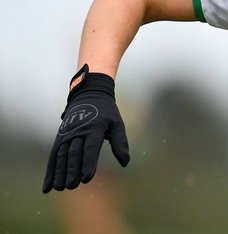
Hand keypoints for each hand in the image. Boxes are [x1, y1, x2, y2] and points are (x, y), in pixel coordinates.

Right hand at [42, 64, 129, 192]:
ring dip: (59, 173)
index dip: (88, 163)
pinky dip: (50, 171)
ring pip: (62, 156)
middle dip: (72, 171)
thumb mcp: (117, 123)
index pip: (90, 148)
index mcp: (94, 128)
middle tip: (72, 186)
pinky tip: (48, 186)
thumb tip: (125, 162)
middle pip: (74, 154)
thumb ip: (120, 142)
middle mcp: (78, 132)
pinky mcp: (60, 138)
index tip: (86, 178)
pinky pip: (53, 156)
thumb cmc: (106, 113)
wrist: (89, 95)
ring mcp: (67, 135)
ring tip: (59, 187)